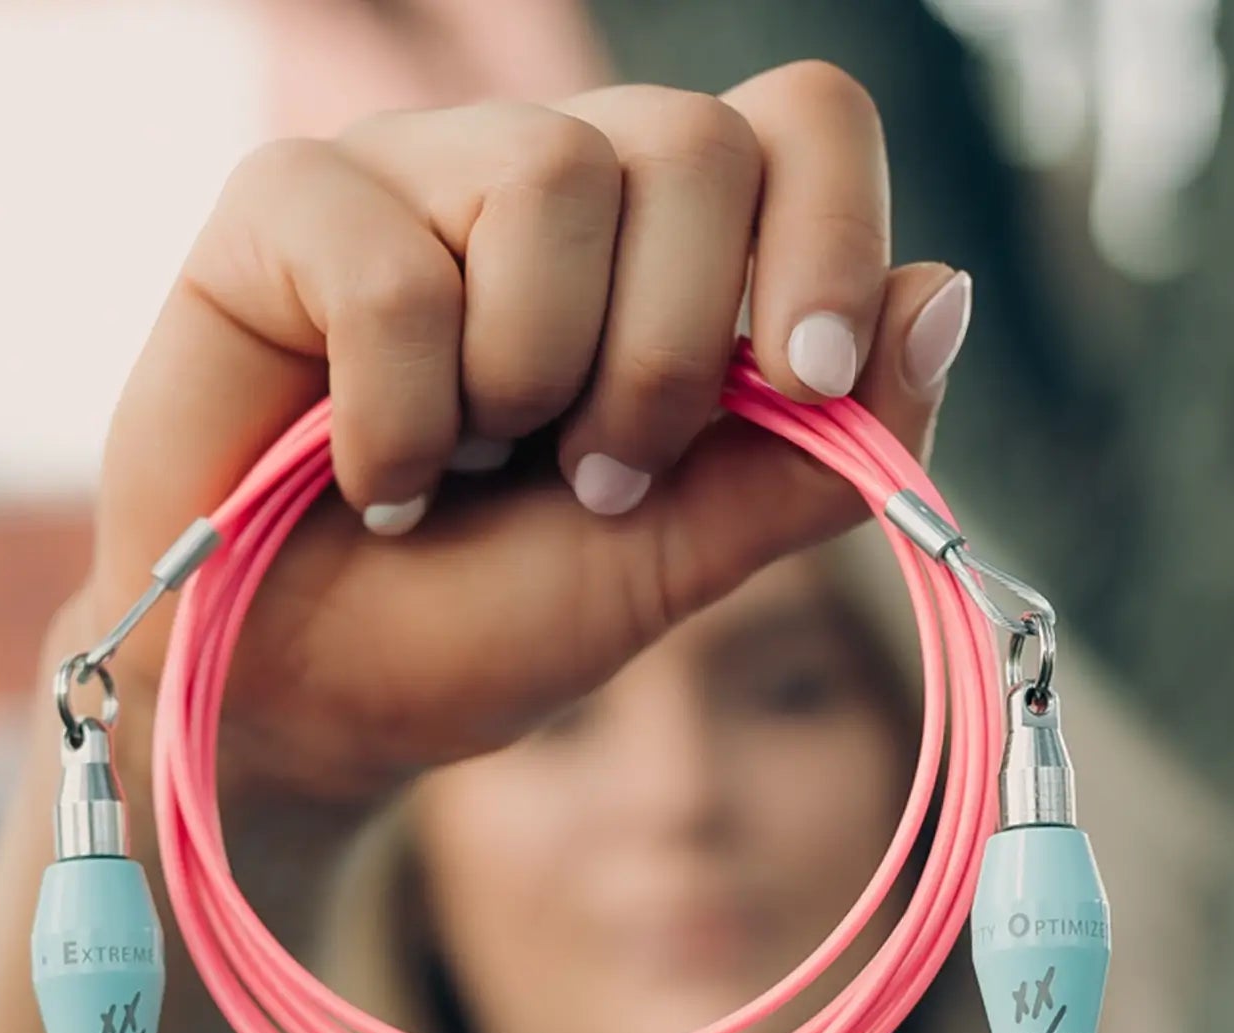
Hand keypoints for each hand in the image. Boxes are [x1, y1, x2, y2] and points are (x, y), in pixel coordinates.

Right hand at [88, 62, 972, 807]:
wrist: (303, 707)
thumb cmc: (474, 628)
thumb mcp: (673, 561)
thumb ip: (808, 455)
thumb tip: (948, 294)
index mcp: (659, 251)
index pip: (799, 124)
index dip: (827, 239)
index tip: (806, 384)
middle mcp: (547, 183)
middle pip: (693, 143)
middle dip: (665, 358)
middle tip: (595, 478)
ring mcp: (417, 175)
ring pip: (553, 175)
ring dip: (527, 383)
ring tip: (468, 470)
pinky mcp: (285, 206)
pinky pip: (394, 267)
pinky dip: (401, 420)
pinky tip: (373, 479)